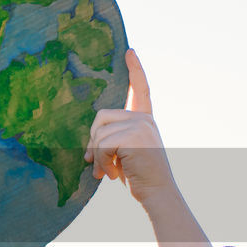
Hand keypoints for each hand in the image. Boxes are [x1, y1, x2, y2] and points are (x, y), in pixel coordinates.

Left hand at [84, 49, 178, 208]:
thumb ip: (114, 140)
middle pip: (101, 117)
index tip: (129, 51)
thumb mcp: (126, 154)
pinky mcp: (134, 135)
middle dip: (93, 142)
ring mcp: (141, 125)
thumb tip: (88, 145)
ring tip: (106, 173)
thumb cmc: (140, 178)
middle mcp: (144, 119)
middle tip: (95, 165)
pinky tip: (111, 175)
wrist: (158, 195)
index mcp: (144, 120)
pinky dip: (102, 162)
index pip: (141, 90)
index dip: (135, 70)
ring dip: (97, 157)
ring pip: (99, 133)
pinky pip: (103, 144)